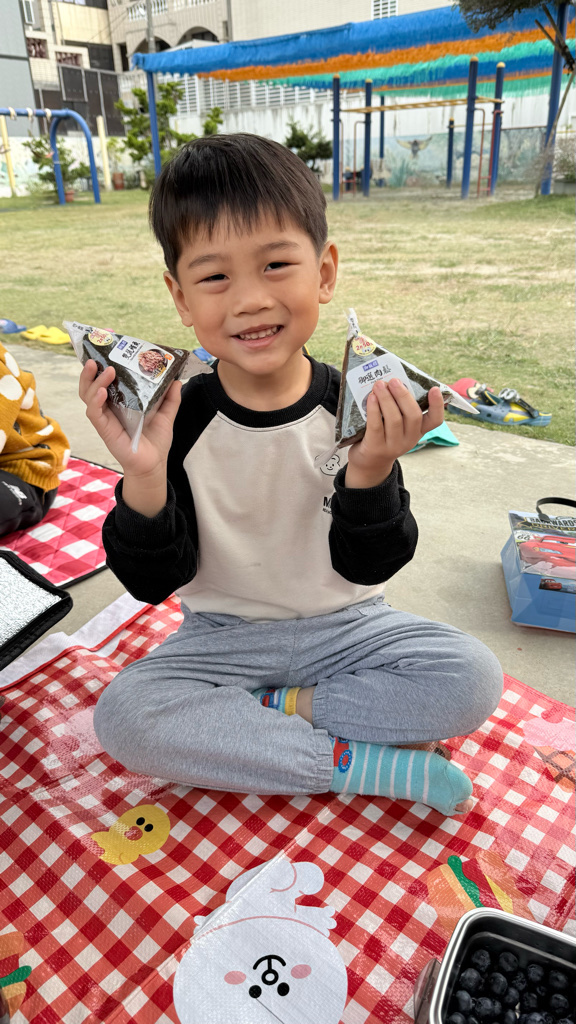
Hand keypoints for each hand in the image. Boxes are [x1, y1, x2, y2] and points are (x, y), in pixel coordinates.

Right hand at [79, 359, 180, 477]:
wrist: (154, 464)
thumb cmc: (155, 441)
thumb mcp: (166, 415)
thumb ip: (170, 398)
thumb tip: (177, 380)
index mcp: (120, 399)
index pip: (106, 378)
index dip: (102, 363)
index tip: (105, 347)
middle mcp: (109, 406)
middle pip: (91, 383)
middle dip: (90, 369)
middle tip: (97, 357)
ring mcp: (105, 417)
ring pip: (88, 395)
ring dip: (93, 381)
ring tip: (105, 370)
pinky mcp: (104, 429)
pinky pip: (94, 413)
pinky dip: (96, 401)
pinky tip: (102, 391)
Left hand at [345, 378, 444, 487]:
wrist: (369, 463)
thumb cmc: (383, 436)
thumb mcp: (397, 425)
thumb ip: (399, 408)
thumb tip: (391, 380)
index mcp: (418, 431)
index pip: (435, 420)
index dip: (437, 405)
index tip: (434, 389)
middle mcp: (409, 439)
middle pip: (413, 416)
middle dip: (403, 395)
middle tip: (393, 381)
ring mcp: (393, 445)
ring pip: (394, 419)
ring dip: (386, 399)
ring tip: (379, 385)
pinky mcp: (376, 448)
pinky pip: (376, 426)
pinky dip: (374, 410)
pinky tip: (371, 398)